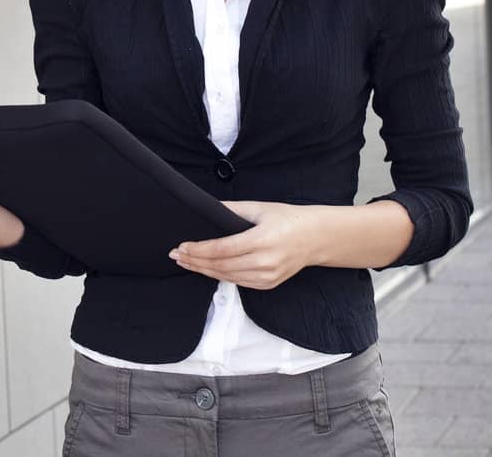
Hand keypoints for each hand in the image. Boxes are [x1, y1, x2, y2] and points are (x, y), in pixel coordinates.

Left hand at [169, 201, 315, 289]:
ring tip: (185, 262)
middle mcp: (264, 262)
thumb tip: (207, 207)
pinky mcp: (268, 284)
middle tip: (176, 255)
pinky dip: (219, 276)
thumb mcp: (260, 208)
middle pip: (220, 266)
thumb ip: (232, 210)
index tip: (182, 246)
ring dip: (203, 270)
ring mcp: (267, 276)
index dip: (199, 250)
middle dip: (195, 261)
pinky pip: (238, 282)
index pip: (222, 249)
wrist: (315, 238)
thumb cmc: (288, 218)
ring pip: (226, 277)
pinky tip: (206, 269)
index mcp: (262, 240)